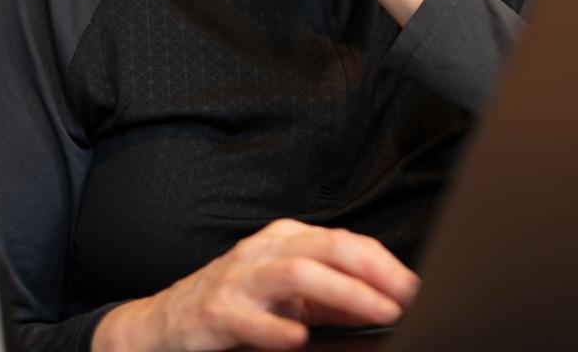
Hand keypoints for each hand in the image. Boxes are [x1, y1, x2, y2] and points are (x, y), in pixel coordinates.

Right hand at [92, 219, 419, 351]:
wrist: (164, 324)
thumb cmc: (235, 306)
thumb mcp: (288, 295)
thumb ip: (333, 297)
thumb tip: (387, 303)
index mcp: (286, 240)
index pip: (345, 241)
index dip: (384, 263)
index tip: (413, 287)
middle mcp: (264, 251)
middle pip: (327, 247)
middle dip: (372, 271)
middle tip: (404, 297)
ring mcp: (239, 279)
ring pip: (297, 273)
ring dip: (344, 293)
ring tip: (376, 311)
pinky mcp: (215, 312)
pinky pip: (249, 318)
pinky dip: (277, 328)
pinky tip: (300, 337)